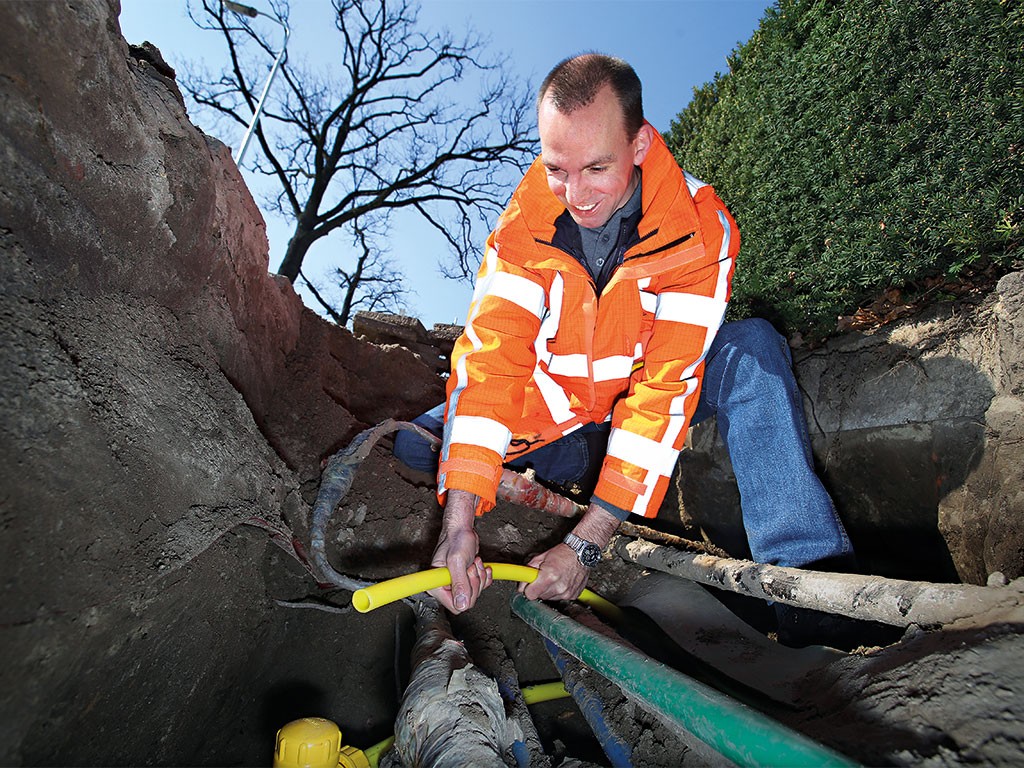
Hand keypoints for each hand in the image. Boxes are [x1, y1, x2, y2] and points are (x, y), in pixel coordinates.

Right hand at [428, 490, 492, 612]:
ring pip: (474, 593)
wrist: (462, 530)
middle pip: (467, 600)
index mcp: (436, 586)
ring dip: (479, 576)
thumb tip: (461, 604)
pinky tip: (480, 565)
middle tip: (470, 566)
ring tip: (473, 562)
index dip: (466, 594)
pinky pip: (480, 587)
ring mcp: (455, 584)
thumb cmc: (456, 540)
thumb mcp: (457, 561)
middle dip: (474, 582)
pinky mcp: (464, 579)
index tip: (466, 576)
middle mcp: (444, 587)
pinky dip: (484, 576)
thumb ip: (459, 583)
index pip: (455, 605)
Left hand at [518, 502, 621, 601]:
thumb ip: (528, 571)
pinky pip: (560, 597)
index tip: (528, 585)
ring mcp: (567, 592)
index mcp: (549, 576)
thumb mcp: (541, 557)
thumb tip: (522, 584)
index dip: (528, 589)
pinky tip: (562, 580)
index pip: (530, 594)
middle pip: (540, 596)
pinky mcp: (573, 595)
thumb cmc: (563, 553)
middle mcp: (559, 587)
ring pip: (549, 597)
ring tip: (554, 577)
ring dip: (549, 589)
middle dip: (538, 588)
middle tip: (543, 577)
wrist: (582, 552)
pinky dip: (558, 590)